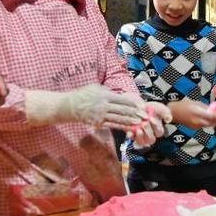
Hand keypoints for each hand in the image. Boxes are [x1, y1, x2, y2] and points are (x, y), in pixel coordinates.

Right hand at [24, 85, 144, 128]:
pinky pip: (112, 125)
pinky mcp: (98, 123)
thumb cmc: (84, 94)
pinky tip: (128, 128)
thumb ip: (108, 91)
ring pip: (118, 119)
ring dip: (130, 122)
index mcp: (104, 96)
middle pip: (122, 110)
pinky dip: (121, 127)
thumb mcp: (96, 87)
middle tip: (144, 117)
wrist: (70, 106)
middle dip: (134, 114)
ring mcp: (101, 116)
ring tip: (139, 123)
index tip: (140, 106)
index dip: (132, 104)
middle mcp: (104, 106)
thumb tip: (119, 94)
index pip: (121, 100)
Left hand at [128, 102, 171, 147]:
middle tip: (144, 123)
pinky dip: (131, 135)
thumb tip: (168, 119)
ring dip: (140, 136)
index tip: (152, 119)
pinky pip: (131, 138)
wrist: (139, 106)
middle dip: (148, 131)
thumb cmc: (151, 108)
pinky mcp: (132, 135)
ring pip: (142, 142)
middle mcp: (150, 134)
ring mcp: (141, 136)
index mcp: (158, 130)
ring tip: (138, 129)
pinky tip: (130, 131)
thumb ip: (166, 112)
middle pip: (151, 139)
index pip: (159, 132)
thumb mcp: (159, 108)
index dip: (156, 127)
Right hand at [169, 97, 215, 128]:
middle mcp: (198, 122)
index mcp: (198, 113)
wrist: (172, 113)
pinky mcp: (195, 128)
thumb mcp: (195, 103)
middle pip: (213, 122)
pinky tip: (210, 118)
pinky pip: (205, 125)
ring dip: (215, 121)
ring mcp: (196, 126)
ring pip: (210, 125)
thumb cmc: (182, 106)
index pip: (213, 116)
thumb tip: (213, 109)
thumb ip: (205, 107)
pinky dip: (209, 122)